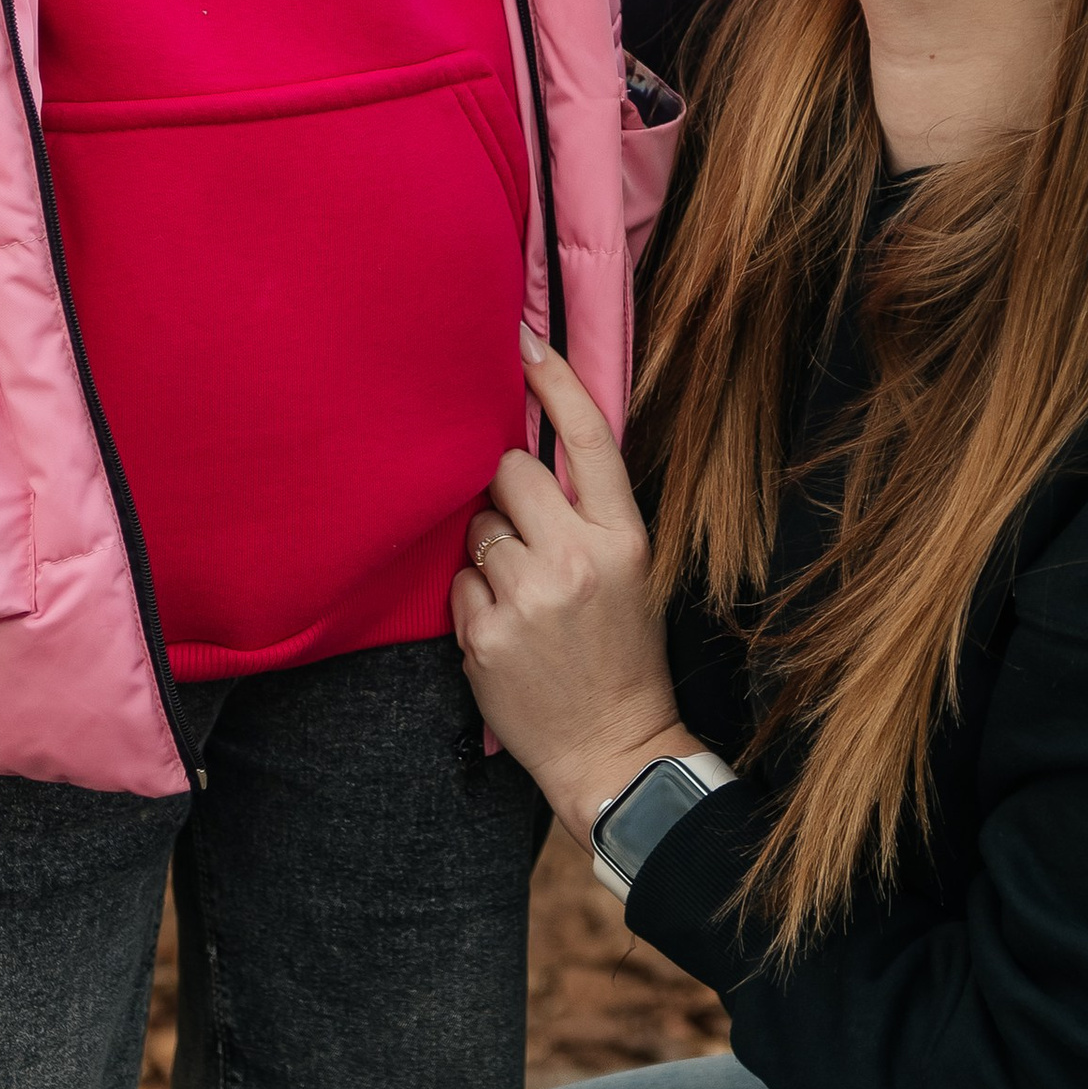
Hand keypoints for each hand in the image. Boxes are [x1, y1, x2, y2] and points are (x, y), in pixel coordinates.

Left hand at [453, 332, 697, 843]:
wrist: (611, 748)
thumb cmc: (621, 655)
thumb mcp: (631, 574)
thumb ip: (589, 515)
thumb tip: (530, 452)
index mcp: (623, 538)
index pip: (588, 439)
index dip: (555, 382)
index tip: (524, 340)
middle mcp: (576, 558)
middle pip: (510, 472)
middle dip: (506, 491)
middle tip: (526, 535)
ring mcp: (527, 596)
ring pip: (476, 527)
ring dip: (487, 549)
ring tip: (520, 594)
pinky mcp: (484, 633)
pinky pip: (456, 580)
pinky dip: (472, 598)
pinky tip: (503, 629)